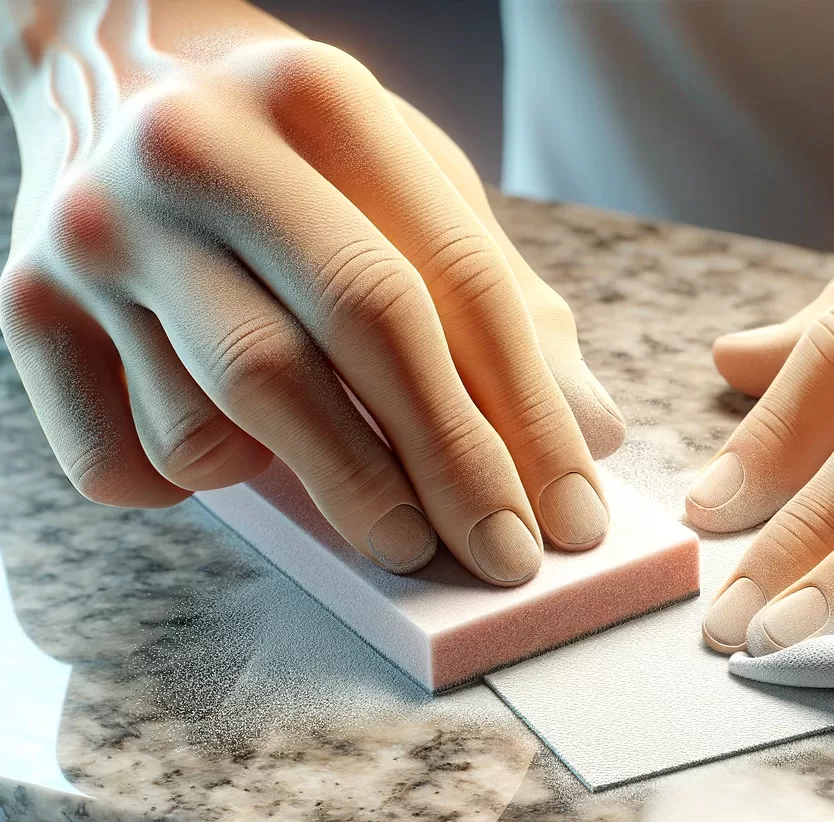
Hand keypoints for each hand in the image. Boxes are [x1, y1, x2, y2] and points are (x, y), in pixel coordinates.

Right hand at [0, 0, 624, 586]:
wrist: (110, 66)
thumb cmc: (292, 153)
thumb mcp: (411, 183)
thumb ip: (501, 303)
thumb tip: (593, 431)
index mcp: (319, 101)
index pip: (454, 285)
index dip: (527, 420)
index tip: (569, 522)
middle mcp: (196, 152)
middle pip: (348, 342)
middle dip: (445, 475)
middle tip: (499, 560)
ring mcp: (98, 232)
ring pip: (227, 420)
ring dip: (327, 496)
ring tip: (391, 524)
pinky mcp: (22, 305)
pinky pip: (125, 460)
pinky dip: (194, 491)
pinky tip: (240, 463)